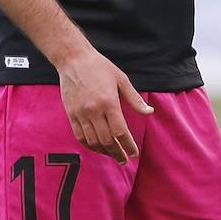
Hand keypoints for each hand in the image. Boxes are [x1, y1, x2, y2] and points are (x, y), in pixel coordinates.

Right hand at [54, 46, 153, 162]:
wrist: (74, 60)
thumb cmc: (100, 67)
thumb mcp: (122, 80)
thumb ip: (135, 99)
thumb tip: (149, 112)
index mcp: (109, 102)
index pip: (120, 131)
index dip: (128, 145)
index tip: (134, 153)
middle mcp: (94, 111)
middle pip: (107, 140)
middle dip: (117, 153)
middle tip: (125, 159)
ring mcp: (80, 114)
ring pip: (93, 141)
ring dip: (104, 151)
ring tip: (113, 155)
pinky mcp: (71, 114)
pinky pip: (80, 136)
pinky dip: (90, 145)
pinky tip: (98, 147)